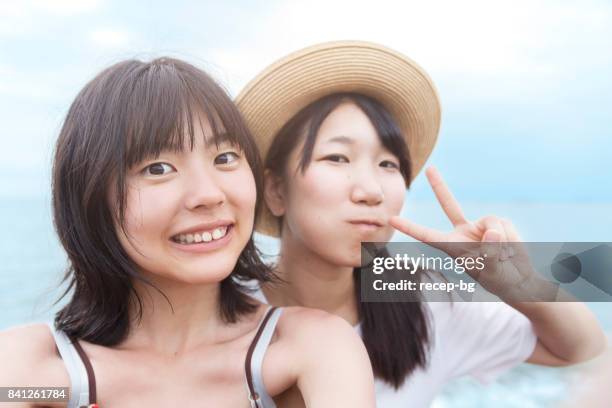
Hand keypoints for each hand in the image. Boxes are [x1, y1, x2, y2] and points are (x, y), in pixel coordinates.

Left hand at [389, 166, 536, 299]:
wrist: (517, 279)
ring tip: (503, 257)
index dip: (410, 227)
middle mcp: (463, 232)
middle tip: (429, 168)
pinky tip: (510, 250)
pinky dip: (510, 239)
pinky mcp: (498, 223)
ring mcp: (481, 226)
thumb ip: (490, 252)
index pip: (427, 235)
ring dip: (501, 243)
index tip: (391, 220)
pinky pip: (504, 225)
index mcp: (452, 246)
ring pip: (491, 224)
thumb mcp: (491, 271)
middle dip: (439, 186)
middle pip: (449, 205)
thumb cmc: (498, 279)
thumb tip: (491, 230)